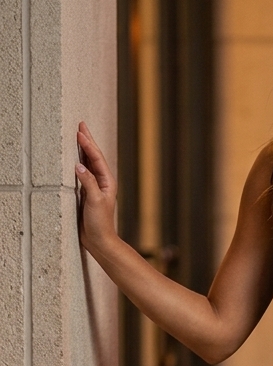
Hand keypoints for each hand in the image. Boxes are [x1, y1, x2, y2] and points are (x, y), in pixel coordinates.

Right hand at [75, 122, 117, 254]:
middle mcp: (101, 182)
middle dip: (87, 141)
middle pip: (93, 157)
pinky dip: (77, 162)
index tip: (79, 132)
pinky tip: (73, 158)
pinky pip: (82, 173)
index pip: (96, 158)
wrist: (99, 240)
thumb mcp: (94, 201)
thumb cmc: (100, 223)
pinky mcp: (86, 193)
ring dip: (83, 149)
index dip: (88, 144)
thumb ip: (88, 182)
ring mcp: (94, 187)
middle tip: (81, 125)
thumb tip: (78, 165)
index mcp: (107, 181)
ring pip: (88, 163)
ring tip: (77, 136)